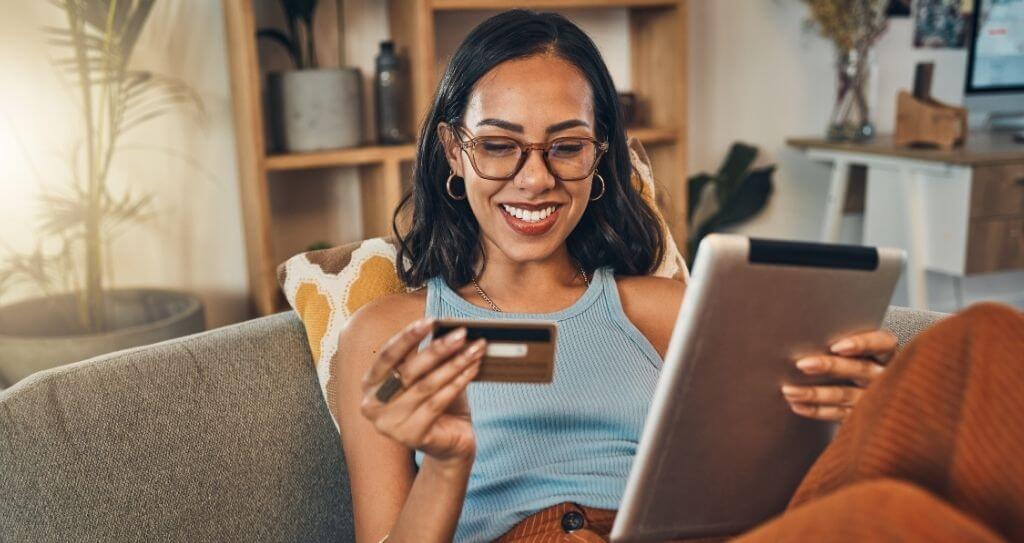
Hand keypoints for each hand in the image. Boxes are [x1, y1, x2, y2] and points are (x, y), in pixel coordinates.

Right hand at [360, 318, 486, 463]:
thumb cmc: (435, 404)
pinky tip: (473, 369)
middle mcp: (373, 405)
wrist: (449, 444)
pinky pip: (438, 402)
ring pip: (426, 385)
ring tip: (475, 348)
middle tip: (461, 333)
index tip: (430, 320)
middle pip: (408, 370)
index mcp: (370, 385)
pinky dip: (458, 382)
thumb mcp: (426, 376)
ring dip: (455, 363)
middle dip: (438, 348)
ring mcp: (390, 424)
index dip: (408, 336)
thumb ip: (427, 357)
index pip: (387, 355)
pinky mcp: (411, 437)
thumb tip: (447, 328)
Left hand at [782, 329, 897, 421]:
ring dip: (814, 393)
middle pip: (859, 369)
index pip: (883, 343)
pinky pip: (839, 415)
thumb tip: (803, 337)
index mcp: (888, 354)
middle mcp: (884, 376)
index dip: (862, 344)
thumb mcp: (860, 352)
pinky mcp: (864, 417)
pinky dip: (816, 411)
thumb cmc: (857, 362)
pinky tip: (797, 406)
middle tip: (801, 364)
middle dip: (829, 366)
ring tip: (789, 390)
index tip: (836, 346)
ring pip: (845, 394)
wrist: (880, 402)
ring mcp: (876, 399)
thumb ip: (842, 345)